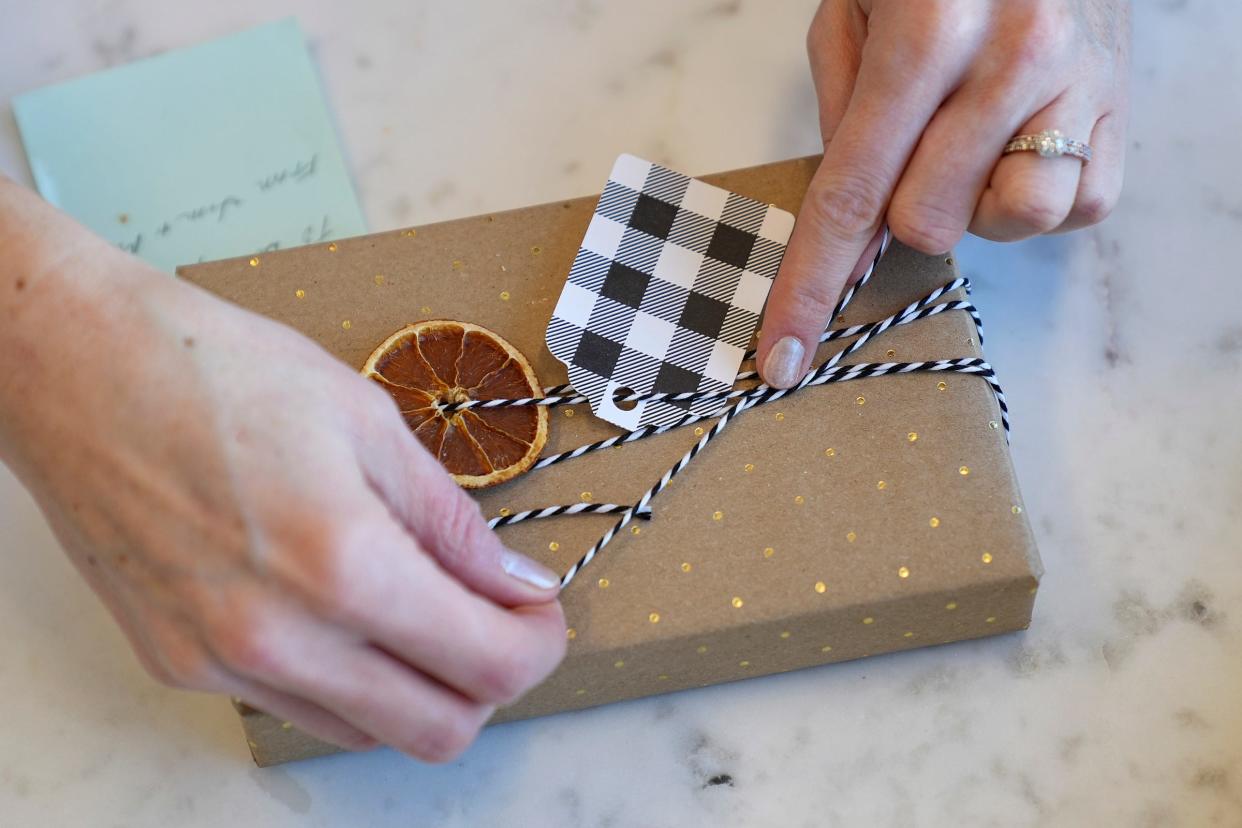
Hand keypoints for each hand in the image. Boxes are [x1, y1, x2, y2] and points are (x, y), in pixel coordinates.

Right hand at [0, 183, 565, 760]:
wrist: (73, 366)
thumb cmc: (214, 370)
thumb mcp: (367, 421)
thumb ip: (453, 521)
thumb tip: (517, 583)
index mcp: (342, 564)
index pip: (486, 666)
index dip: (538, 646)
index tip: (540, 613)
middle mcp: (279, 638)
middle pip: (437, 731)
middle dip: (491, 683)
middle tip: (499, 622)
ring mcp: (222, 663)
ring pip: (367, 730)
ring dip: (419, 686)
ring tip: (420, 606)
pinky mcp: (179, 665)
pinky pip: (295, 707)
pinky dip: (347, 678)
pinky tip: (345, 610)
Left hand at [758, 0, 1129, 386]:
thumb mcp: (856, 9)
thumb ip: (842, 113)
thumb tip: (847, 225)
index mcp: (928, 31)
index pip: (852, 196)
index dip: (812, 287)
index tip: (784, 356)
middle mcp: (1013, 60)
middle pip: (927, 221)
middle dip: (902, 201)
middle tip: (915, 139)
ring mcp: (1078, 86)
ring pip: (1009, 223)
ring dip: (973, 202)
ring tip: (974, 140)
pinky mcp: (1124, 108)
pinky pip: (1076, 210)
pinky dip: (1037, 196)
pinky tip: (1021, 141)